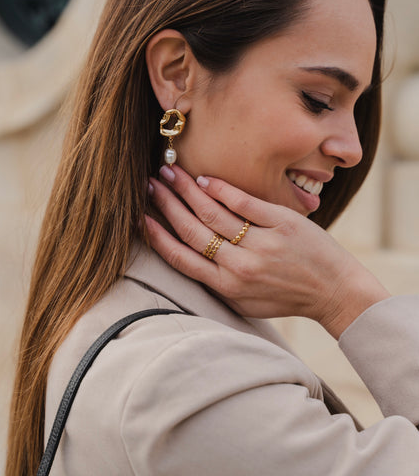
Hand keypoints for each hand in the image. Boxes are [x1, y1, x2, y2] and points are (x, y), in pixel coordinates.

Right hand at [146, 165, 389, 338]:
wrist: (334, 291)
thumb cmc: (287, 297)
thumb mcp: (246, 302)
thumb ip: (217, 283)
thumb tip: (187, 257)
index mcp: (227, 287)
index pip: (181, 258)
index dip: (157, 236)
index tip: (140, 217)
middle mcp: (239, 267)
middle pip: (191, 230)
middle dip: (165, 204)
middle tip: (150, 185)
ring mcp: (260, 243)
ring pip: (212, 212)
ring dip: (186, 190)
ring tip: (169, 173)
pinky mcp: (281, 223)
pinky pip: (243, 202)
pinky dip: (220, 188)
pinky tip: (204, 178)